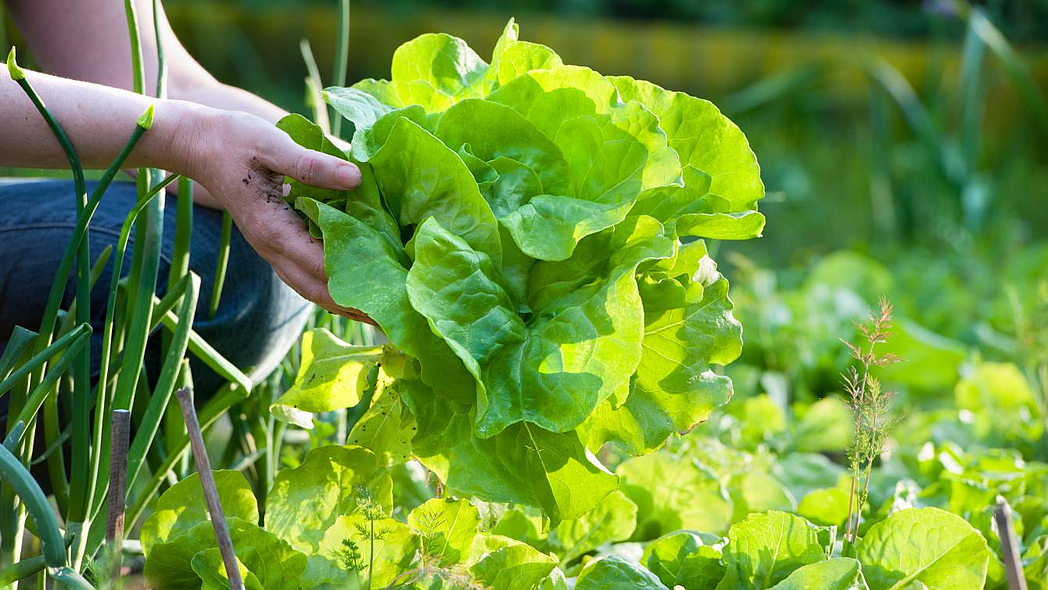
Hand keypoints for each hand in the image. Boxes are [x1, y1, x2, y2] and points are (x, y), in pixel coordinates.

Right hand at [180, 109, 372, 322]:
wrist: (196, 144)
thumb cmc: (233, 140)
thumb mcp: (273, 145)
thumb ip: (313, 164)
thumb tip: (356, 178)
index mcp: (274, 229)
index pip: (323, 265)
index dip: (358, 280)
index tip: (392, 288)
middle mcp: (272, 248)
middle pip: (320, 291)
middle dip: (357, 306)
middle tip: (395, 316)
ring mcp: (272, 250)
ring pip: (311, 290)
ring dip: (345, 304)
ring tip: (381, 314)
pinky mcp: (275, 244)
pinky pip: (305, 277)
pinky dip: (331, 289)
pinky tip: (355, 290)